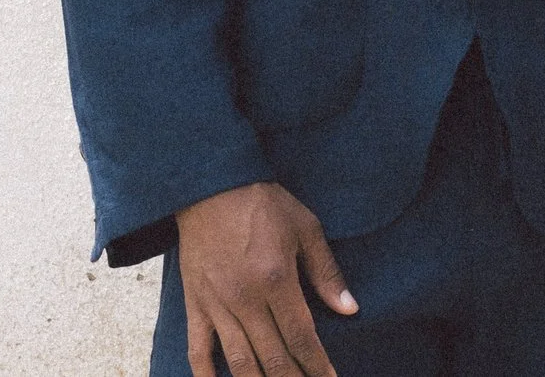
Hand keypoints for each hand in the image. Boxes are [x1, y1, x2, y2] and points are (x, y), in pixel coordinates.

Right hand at [173, 181, 356, 376]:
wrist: (212, 186)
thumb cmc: (264, 204)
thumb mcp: (306, 228)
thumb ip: (326, 273)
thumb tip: (349, 308)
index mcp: (277, 279)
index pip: (302, 336)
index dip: (317, 365)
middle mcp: (246, 299)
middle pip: (273, 356)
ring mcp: (217, 305)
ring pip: (239, 361)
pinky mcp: (195, 304)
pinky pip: (198, 350)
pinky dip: (206, 375)